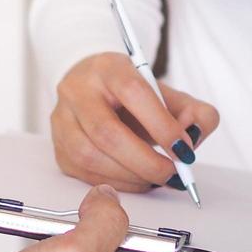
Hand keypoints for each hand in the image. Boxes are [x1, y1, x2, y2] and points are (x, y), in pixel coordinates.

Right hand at [51, 52, 220, 192]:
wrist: (95, 89)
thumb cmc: (133, 95)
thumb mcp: (168, 95)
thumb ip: (194, 112)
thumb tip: (192, 135)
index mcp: (108, 68)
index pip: (133, 92)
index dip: (161, 124)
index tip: (184, 150)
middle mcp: (77, 90)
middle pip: (107, 132)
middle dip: (146, 161)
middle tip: (173, 174)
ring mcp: (62, 119)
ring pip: (90, 156)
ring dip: (130, 176)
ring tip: (155, 178)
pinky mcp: (58, 146)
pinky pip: (83, 173)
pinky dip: (116, 183)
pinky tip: (136, 180)